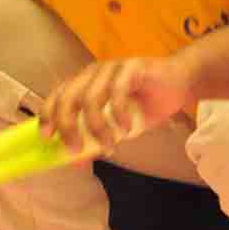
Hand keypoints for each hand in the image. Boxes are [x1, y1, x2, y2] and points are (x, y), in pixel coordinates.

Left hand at [41, 55, 195, 156]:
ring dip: (96, 127)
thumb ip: (96, 140)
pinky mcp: (132, 67)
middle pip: (69, 97)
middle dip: (68, 126)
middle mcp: (94, 73)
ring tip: (109, 146)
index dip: (48, 115)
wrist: (180, 83)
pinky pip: (117, 91)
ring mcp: (112, 68)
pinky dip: (118, 115)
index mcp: (85, 83)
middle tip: (76, 149)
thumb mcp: (117, 127)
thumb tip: (75, 162)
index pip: (58, 96)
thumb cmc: (145, 104)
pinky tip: (126, 129)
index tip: (48, 137)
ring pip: (91, 97)